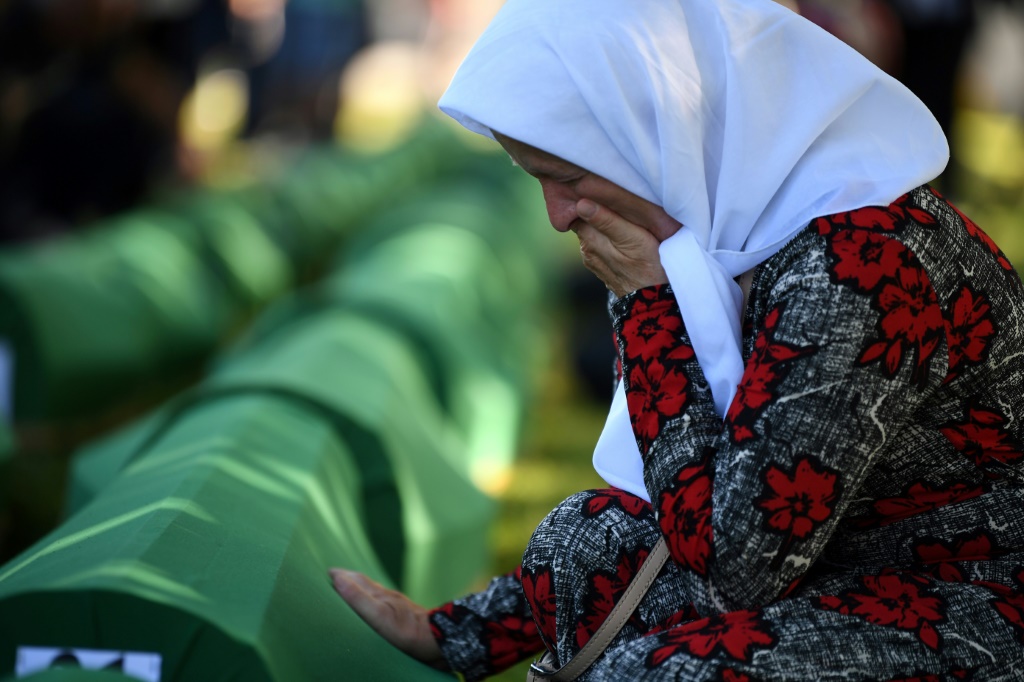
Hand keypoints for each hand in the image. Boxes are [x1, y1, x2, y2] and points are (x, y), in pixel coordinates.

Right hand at [329, 568, 446, 669]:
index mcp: (380, 594)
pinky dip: (372, 605)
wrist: (440, 640)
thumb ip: (359, 597)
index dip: (340, 575)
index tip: (326, 572)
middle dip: (348, 580)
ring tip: (349, 592)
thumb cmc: (408, 631)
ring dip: (360, 591)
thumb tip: (337, 577)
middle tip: (333, 578)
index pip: (356, 579)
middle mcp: (388, 597)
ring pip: (374, 594)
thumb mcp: (379, 615)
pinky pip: (382, 607)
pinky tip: (373, 612)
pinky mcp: (403, 618)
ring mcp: (396, 607)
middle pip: (364, 584)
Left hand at [574, 199, 668, 296]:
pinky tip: (624, 234)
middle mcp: (586, 250)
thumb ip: (608, 221)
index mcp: (590, 240)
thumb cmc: (649, 268)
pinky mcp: (604, 266)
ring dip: (604, 222)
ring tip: (622, 215)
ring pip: (594, 231)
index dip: (588, 197)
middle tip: (615, 198)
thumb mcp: (633, 239)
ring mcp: (594, 260)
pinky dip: (609, 235)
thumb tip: (580, 204)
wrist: (654, 304)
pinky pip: (601, 243)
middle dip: (597, 208)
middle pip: (585, 220)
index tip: (600, 187)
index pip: (578, 210)